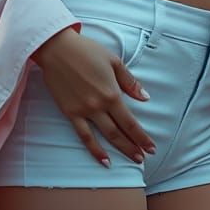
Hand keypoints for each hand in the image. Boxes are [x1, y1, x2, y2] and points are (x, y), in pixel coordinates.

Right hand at [33, 27, 156, 168]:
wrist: (57, 49)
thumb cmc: (87, 51)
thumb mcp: (114, 61)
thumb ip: (129, 82)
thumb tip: (145, 97)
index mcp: (112, 93)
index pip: (130, 122)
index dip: (142, 137)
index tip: (151, 148)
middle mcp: (99, 106)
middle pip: (119, 132)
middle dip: (133, 147)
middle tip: (143, 158)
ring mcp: (83, 111)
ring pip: (105, 136)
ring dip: (119, 150)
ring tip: (131, 160)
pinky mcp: (69, 112)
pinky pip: (84, 135)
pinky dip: (94, 149)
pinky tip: (104, 160)